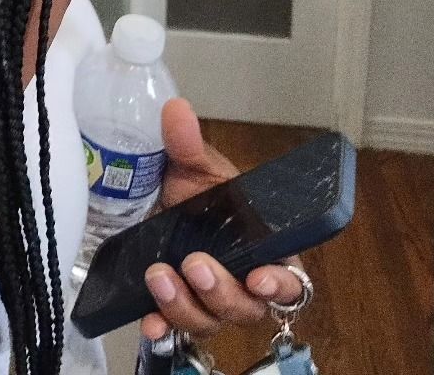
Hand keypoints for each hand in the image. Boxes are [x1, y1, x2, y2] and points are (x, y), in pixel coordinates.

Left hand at [140, 98, 305, 340]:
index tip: (259, 277)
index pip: (289, 280)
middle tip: (195, 265)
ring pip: (209, 321)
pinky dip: (162, 328)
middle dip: (222, 292)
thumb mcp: (192, 165)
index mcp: (261, 249)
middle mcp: (239, 281)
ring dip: (185, 305)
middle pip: (245, 308)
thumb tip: (176, 110)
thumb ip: (188, 143)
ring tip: (159, 276)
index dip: (279, 285)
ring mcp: (207, 299)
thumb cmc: (193, 189)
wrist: (153, 204)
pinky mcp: (174, 306)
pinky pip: (173, 329)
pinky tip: (148, 323)